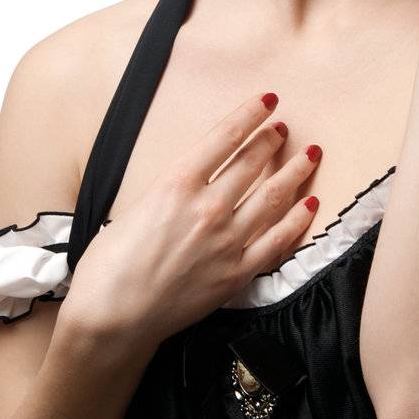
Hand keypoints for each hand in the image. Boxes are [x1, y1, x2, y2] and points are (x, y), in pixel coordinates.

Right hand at [57, 91, 323, 349]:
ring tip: (310, 155)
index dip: (249, 115)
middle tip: (283, 128)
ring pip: (273, 197)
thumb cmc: (109, 265)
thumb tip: (192, 183)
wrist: (112, 318)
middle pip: (252, 163)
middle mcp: (207, 208)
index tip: (267, 101)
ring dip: (294, 172)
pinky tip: (309, 206)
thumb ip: (171, 192)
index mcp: (176, 184)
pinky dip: (296, 221)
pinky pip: (277, 241)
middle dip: (271, 141)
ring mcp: (227, 241)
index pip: (224, 138)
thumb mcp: (135, 208)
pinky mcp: (237, 274)